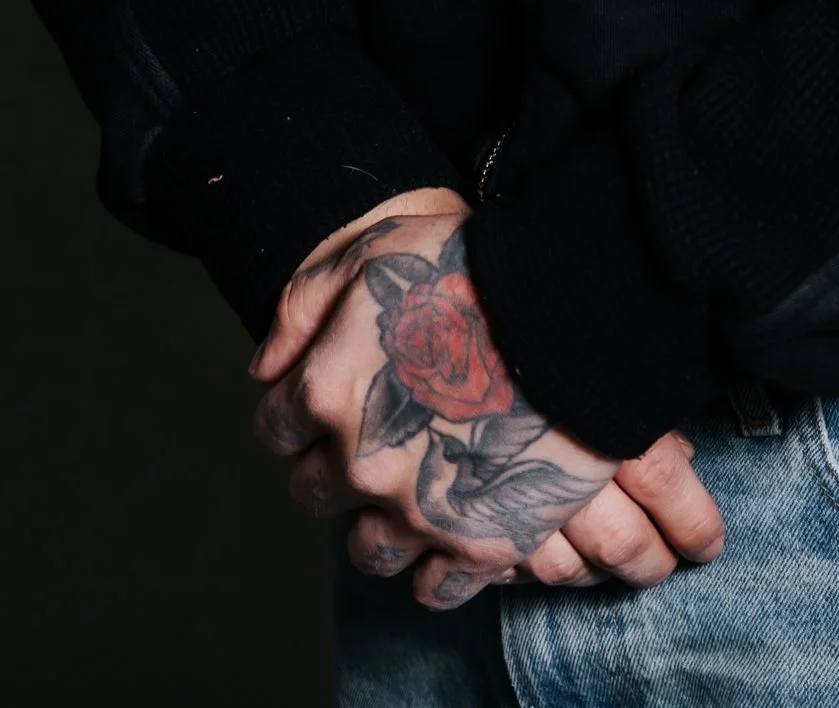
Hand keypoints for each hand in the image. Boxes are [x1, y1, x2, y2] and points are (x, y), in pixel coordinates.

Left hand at [250, 195, 723, 609]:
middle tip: (378, 434)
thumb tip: (265, 368)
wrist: (573, 310)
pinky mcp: (480, 543)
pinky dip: (437, 566)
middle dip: (334, 464)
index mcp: (329, 392)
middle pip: (315, 491)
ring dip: (380, 520)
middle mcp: (361, 464)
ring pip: (369, 548)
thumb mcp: (372, 250)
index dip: (300, 411)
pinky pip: (435, 588)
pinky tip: (451, 528)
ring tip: (415, 485)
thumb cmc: (473, 267)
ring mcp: (420, 512)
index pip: (277, 428)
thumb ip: (303, 307)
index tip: (329, 399)